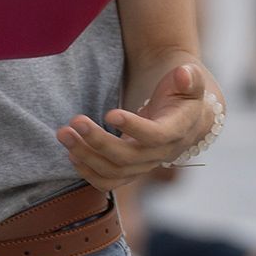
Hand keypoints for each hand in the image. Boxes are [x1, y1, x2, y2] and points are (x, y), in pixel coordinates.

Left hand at [55, 64, 213, 191]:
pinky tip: (71, 154)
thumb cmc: (183, 92)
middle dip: (98, 141)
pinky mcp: (131, 169)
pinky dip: (89, 172)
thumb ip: (189, 77)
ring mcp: (145, 164)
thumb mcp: (191, 79)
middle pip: (128, 157)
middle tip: (75, 121)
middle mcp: (161, 153)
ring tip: (64, 134)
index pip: (156, 136)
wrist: (184, 115)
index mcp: (177, 130)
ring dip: (86, 156)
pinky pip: (110, 181)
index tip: (109, 113)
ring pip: (115, 172)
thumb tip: (183, 74)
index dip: (133, 127)